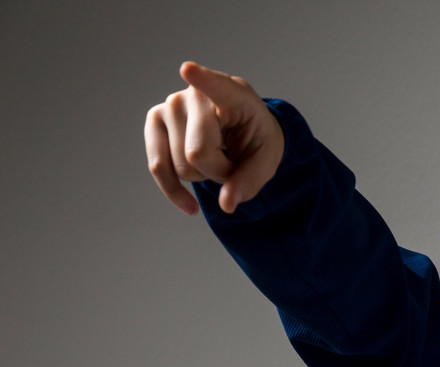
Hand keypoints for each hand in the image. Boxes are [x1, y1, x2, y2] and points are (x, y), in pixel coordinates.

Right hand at [145, 61, 283, 214]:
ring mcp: (171, 105)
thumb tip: (227, 204)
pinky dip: (174, 191)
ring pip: (182, 166)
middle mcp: (196, 94)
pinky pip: (158, 167)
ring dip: (202, 175)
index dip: (203, 80)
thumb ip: (251, 181)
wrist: (240, 134)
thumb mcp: (267, 161)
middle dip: (219, 172)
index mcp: (234, 95)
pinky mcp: (154, 120)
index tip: (189, 70)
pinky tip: (190, 205)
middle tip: (232, 161)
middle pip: (198, 153)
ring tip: (215, 158)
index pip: (217, 87)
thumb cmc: (255, 140)